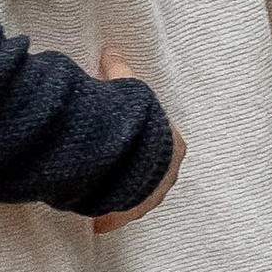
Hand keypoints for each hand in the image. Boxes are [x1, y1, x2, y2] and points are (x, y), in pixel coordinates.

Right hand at [91, 42, 183, 233]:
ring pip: (137, 200)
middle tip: (117, 175)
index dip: (149, 148)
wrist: (125, 155)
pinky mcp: (132, 211)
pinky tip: (97, 221)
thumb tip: (111, 50)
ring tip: (102, 200)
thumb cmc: (131, 120)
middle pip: (153, 177)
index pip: (167, 148)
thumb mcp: (126, 88)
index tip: (132, 148)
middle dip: (136, 177)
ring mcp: (152, 196)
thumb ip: (118, 70)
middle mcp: (168, 175)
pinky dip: (109, 216)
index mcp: (174, 146)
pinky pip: (120, 215)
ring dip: (122, 199)